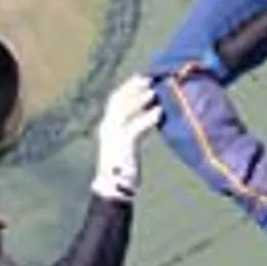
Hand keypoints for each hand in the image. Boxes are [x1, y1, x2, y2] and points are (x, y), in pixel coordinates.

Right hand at [91, 76, 162, 200]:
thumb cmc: (124, 165)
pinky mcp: (122, 147)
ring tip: (153, 92)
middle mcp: (107, 128)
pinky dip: (147, 119)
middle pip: (117, 101)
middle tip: (148, 79)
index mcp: (107, 126)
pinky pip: (135, 128)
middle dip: (132, 88)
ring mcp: (112, 137)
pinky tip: (159, 113)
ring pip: (124, 112)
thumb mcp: (127, 142)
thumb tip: (153, 109)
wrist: (113, 187)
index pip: (115, 100)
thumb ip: (135, 126)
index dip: (127, 87)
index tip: (140, 77)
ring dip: (139, 100)